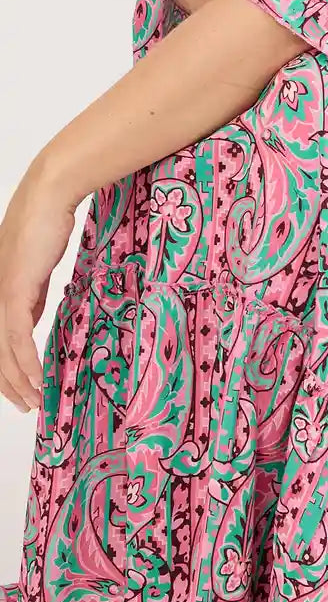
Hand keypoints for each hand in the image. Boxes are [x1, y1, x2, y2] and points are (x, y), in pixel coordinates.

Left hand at [0, 169, 76, 412]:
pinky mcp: (13, 291)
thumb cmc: (47, 222)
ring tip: (33, 400)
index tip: (20, 387)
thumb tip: (35, 318)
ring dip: (17, 381)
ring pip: (2, 351)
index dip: (5, 369)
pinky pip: (16, 339)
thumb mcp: (39, 267)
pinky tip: (37, 379)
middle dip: (8, 383)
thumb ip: (33, 295)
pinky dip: (26, 364)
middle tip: (25, 405)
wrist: (48, 197)